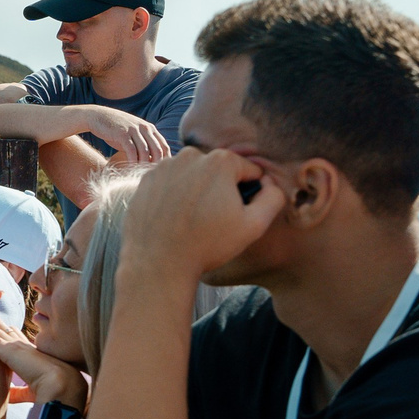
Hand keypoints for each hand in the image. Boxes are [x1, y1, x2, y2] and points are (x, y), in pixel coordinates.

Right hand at [79, 106, 171, 165]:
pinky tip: (131, 168)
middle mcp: (145, 128)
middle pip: (158, 149)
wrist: (98, 116)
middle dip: (156, 165)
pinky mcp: (122, 134)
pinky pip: (131, 150)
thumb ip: (144, 145)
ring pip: (145, 151)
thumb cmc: (116, 130)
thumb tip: (152, 161)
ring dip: (144, 164)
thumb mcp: (133, 135)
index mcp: (150, 128)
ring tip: (142, 174)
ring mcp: (134, 130)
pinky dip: (133, 161)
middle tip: (152, 176)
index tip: (160, 172)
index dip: (165, 160)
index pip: (164, 146)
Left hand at [129, 147, 283, 276]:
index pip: (248, 171)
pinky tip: (174, 218)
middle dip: (221, 189)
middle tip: (213, 219)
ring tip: (192, 220)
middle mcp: (190, 155)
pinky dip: (175, 196)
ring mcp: (165, 166)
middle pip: (219, 170)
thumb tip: (268, 182)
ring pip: (194, 175)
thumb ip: (272, 198)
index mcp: (220, 161)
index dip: (248, 194)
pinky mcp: (146, 179)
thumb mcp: (253, 226)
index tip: (235, 214)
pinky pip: (171, 183)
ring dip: (197, 191)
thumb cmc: (207, 245)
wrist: (158, 263)